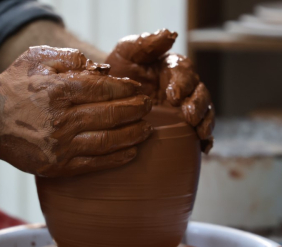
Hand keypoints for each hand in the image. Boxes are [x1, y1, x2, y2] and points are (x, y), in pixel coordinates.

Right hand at [0, 46, 152, 176]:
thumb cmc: (14, 87)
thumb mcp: (37, 60)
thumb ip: (71, 59)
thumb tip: (102, 70)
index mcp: (58, 90)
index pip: (103, 89)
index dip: (126, 89)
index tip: (138, 90)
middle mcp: (61, 119)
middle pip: (110, 115)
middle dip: (135, 111)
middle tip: (149, 107)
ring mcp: (60, 145)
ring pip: (106, 141)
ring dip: (132, 135)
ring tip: (147, 130)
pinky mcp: (57, 166)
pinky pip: (93, 164)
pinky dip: (116, 159)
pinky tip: (131, 153)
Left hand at [105, 29, 213, 152]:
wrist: (106, 97)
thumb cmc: (117, 70)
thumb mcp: (126, 53)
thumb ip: (146, 44)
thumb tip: (170, 34)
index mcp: (172, 68)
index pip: (184, 72)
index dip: (182, 83)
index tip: (173, 94)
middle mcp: (182, 87)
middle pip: (199, 93)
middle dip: (198, 104)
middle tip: (190, 116)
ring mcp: (182, 108)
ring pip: (203, 112)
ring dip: (205, 121)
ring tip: (201, 133)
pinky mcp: (180, 126)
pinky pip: (197, 132)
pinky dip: (205, 139)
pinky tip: (204, 148)